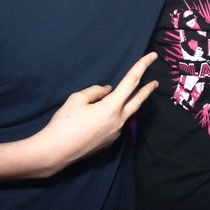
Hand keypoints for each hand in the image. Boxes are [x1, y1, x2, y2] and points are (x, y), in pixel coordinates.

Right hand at [33, 52, 158, 175]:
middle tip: (156, 82)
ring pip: (126, 113)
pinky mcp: (109, 143)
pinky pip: (116, 124)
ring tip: (130, 96)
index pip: (131, 81)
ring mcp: (116, 133)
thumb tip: (108, 91)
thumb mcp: (77, 99)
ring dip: (129, 103)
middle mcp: (119, 120)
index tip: (152, 56)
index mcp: (112, 107)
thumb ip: (96, 91)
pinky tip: (101, 117)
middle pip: (138, 100)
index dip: (142, 66)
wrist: (54, 153)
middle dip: (148, 90)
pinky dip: (114, 116)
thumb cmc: (64, 123)